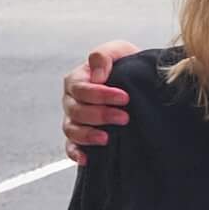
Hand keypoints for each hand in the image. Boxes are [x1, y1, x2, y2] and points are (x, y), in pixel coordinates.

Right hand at [61, 41, 139, 164]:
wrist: (138, 82)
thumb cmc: (126, 65)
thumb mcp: (119, 51)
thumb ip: (104, 56)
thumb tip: (97, 76)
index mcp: (77, 79)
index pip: (82, 89)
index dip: (101, 95)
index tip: (125, 98)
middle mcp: (71, 100)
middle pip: (76, 110)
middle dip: (100, 115)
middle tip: (124, 117)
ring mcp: (74, 120)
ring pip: (71, 130)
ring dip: (88, 135)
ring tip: (107, 138)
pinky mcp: (79, 137)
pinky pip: (70, 147)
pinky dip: (75, 153)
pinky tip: (87, 158)